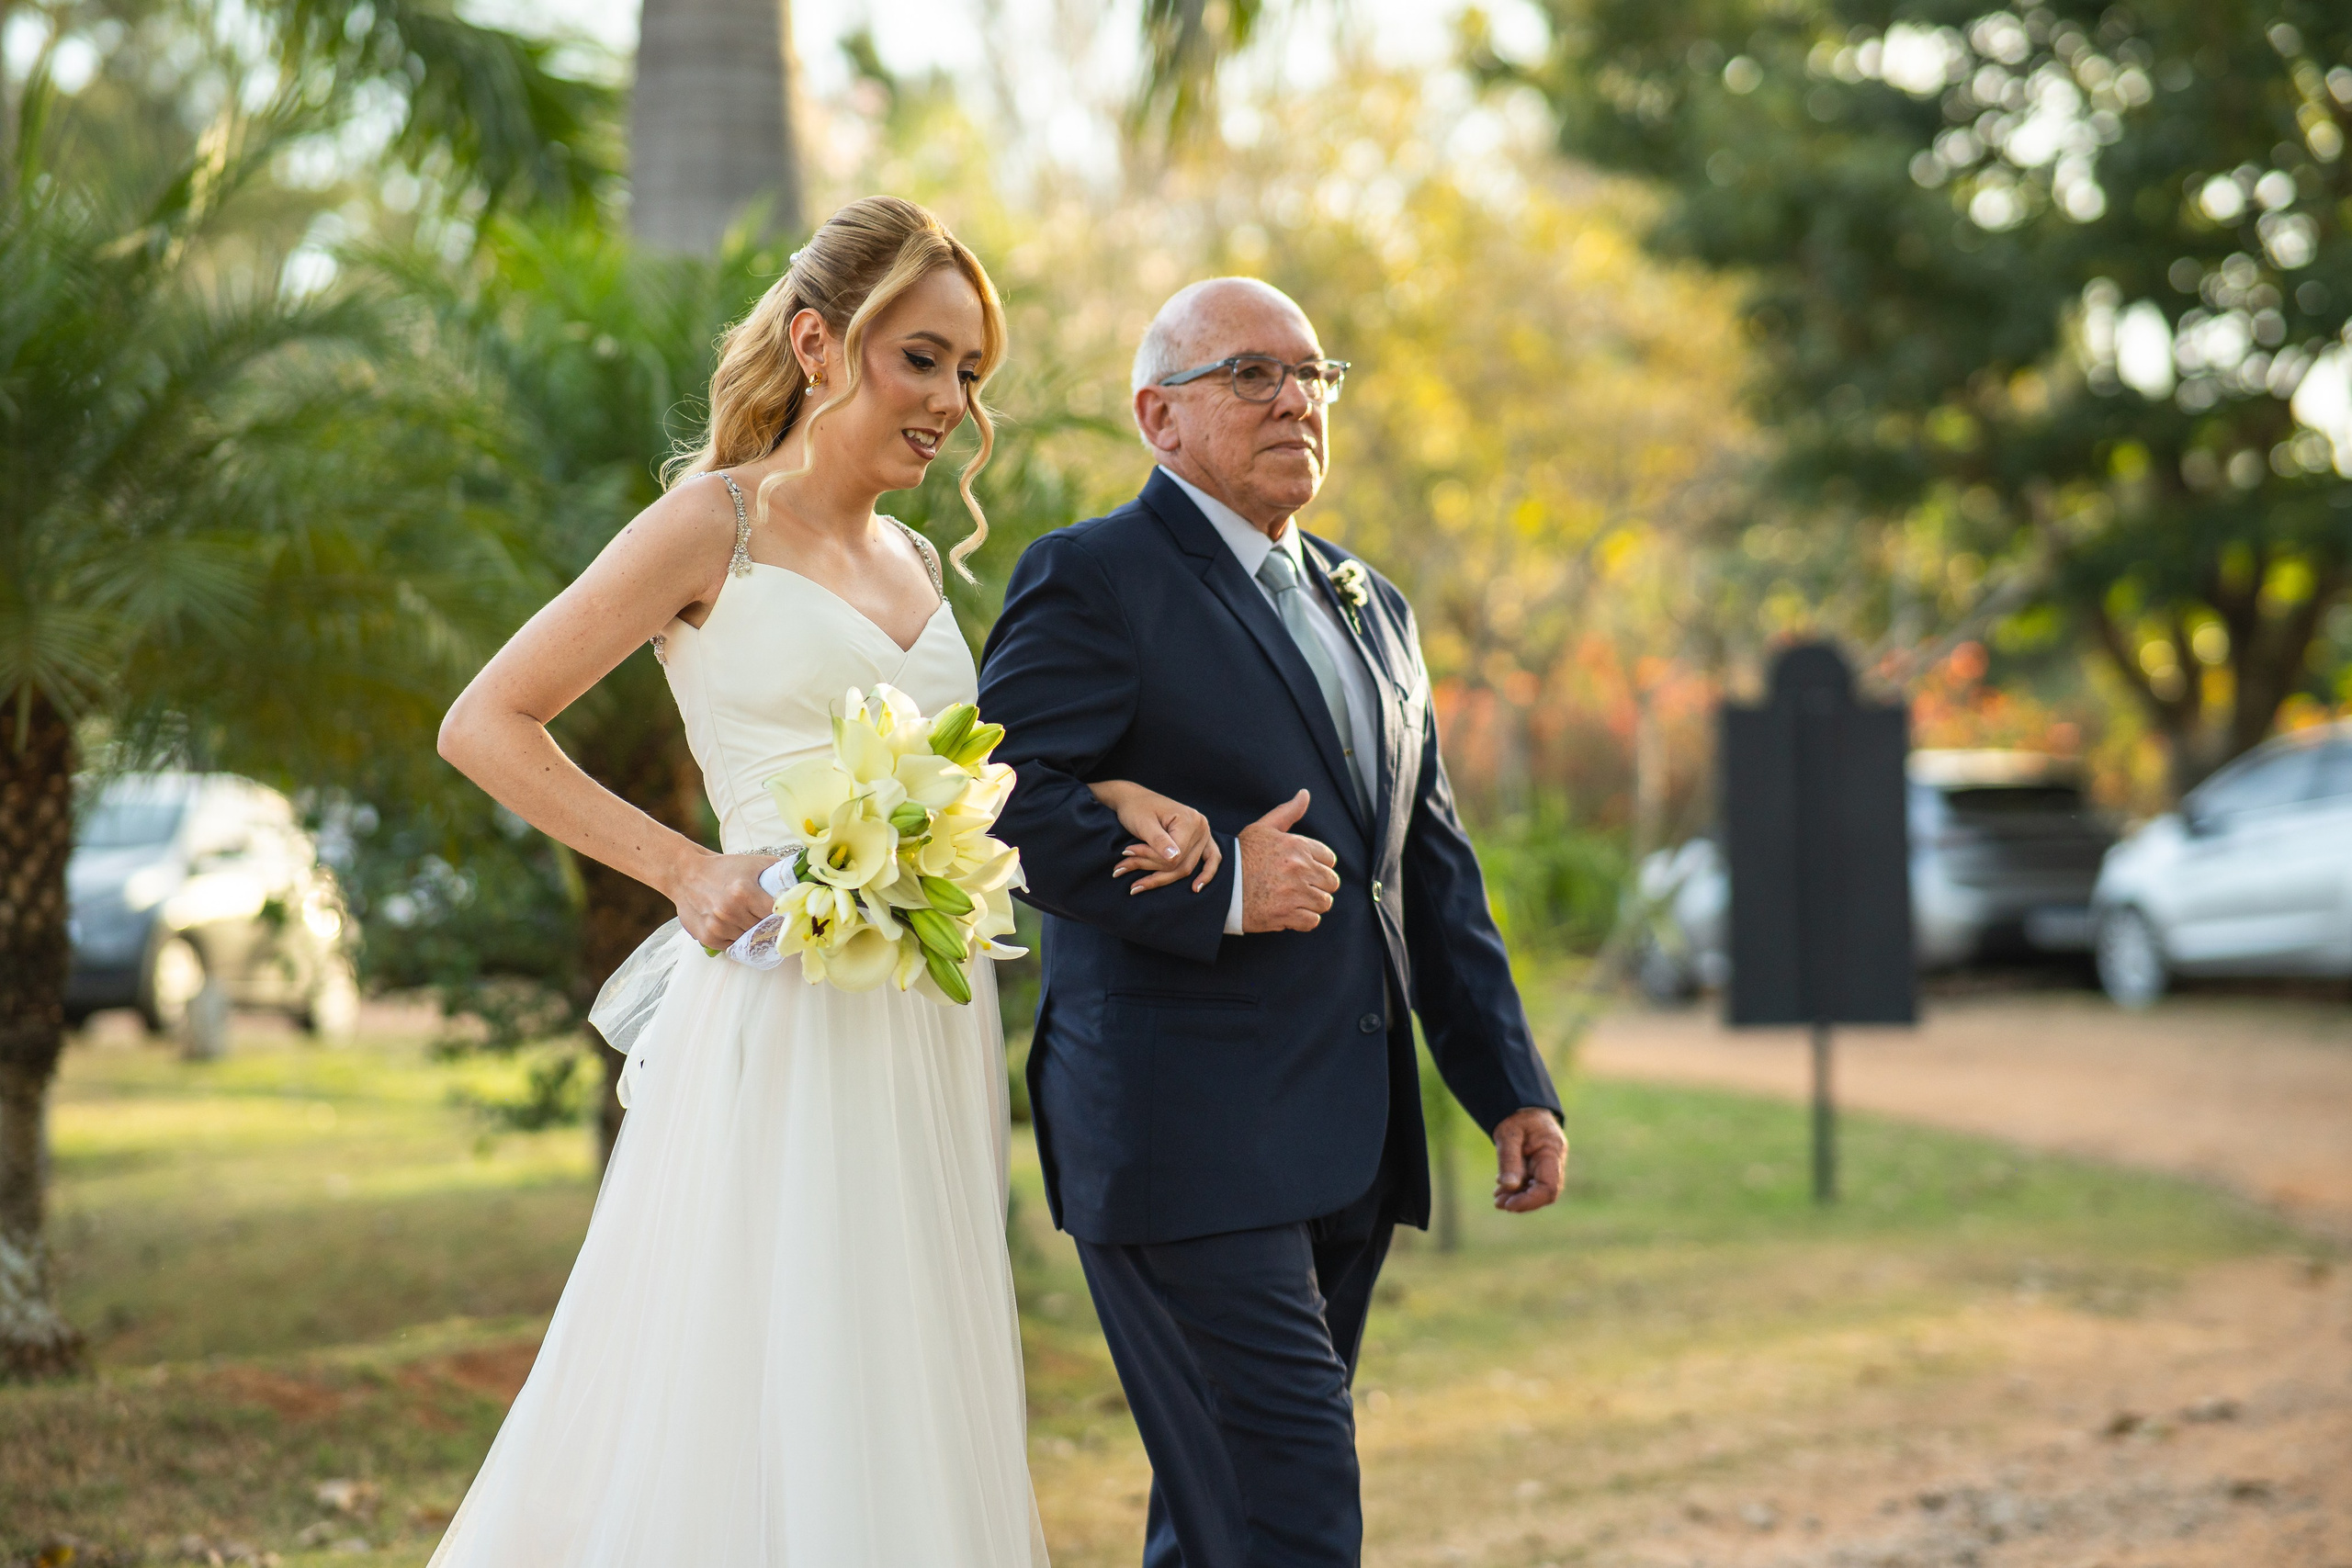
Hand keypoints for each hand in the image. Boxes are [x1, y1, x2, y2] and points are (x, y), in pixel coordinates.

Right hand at [670, 851, 783, 948]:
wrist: (685, 874)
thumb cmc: (724, 867)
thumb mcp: (754, 863)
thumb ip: (781, 873)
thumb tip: (806, 883)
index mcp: (744, 891)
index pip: (777, 913)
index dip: (785, 915)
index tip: (789, 914)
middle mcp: (730, 911)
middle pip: (764, 928)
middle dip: (769, 924)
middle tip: (769, 918)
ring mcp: (717, 926)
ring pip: (749, 939)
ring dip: (752, 932)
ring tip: (747, 918)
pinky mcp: (707, 937)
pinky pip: (733, 946)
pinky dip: (736, 938)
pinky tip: (733, 924)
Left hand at [1089, 779, 1224, 894]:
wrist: (1135, 799)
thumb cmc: (1137, 808)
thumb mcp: (1143, 824)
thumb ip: (1158, 841)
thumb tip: (1174, 859)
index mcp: (1190, 821)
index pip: (1175, 855)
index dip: (1150, 859)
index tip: (1125, 855)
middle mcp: (1201, 828)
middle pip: (1181, 864)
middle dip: (1151, 869)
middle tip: (1121, 869)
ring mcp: (1203, 834)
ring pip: (1187, 867)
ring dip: (1161, 877)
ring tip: (1136, 885)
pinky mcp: (1200, 840)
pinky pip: (1210, 860)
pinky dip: (1205, 874)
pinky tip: (1195, 888)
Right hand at [1239, 789, 1338, 932]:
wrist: (1219, 886)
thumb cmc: (1241, 856)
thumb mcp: (1262, 828)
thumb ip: (1287, 812)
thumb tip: (1305, 793)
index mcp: (1296, 846)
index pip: (1329, 859)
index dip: (1318, 866)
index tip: (1305, 871)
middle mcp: (1299, 868)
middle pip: (1332, 882)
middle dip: (1320, 886)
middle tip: (1302, 887)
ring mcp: (1294, 893)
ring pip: (1324, 902)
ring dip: (1312, 904)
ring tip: (1295, 900)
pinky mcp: (1287, 914)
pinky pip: (1312, 921)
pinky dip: (1304, 920)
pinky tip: (1290, 913)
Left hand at [1492, 1107, 1565, 1212]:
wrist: (1520, 1103)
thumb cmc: (1516, 1114)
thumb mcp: (1508, 1134)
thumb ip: (1509, 1160)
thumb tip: (1508, 1187)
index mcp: (1552, 1150)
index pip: (1549, 1186)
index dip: (1530, 1200)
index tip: (1509, 1205)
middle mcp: (1555, 1160)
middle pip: (1545, 1192)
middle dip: (1523, 1201)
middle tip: (1499, 1203)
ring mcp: (1548, 1163)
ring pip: (1538, 1190)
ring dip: (1518, 1197)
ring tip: (1497, 1198)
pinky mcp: (1539, 1165)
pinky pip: (1532, 1183)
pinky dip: (1517, 1189)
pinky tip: (1501, 1190)